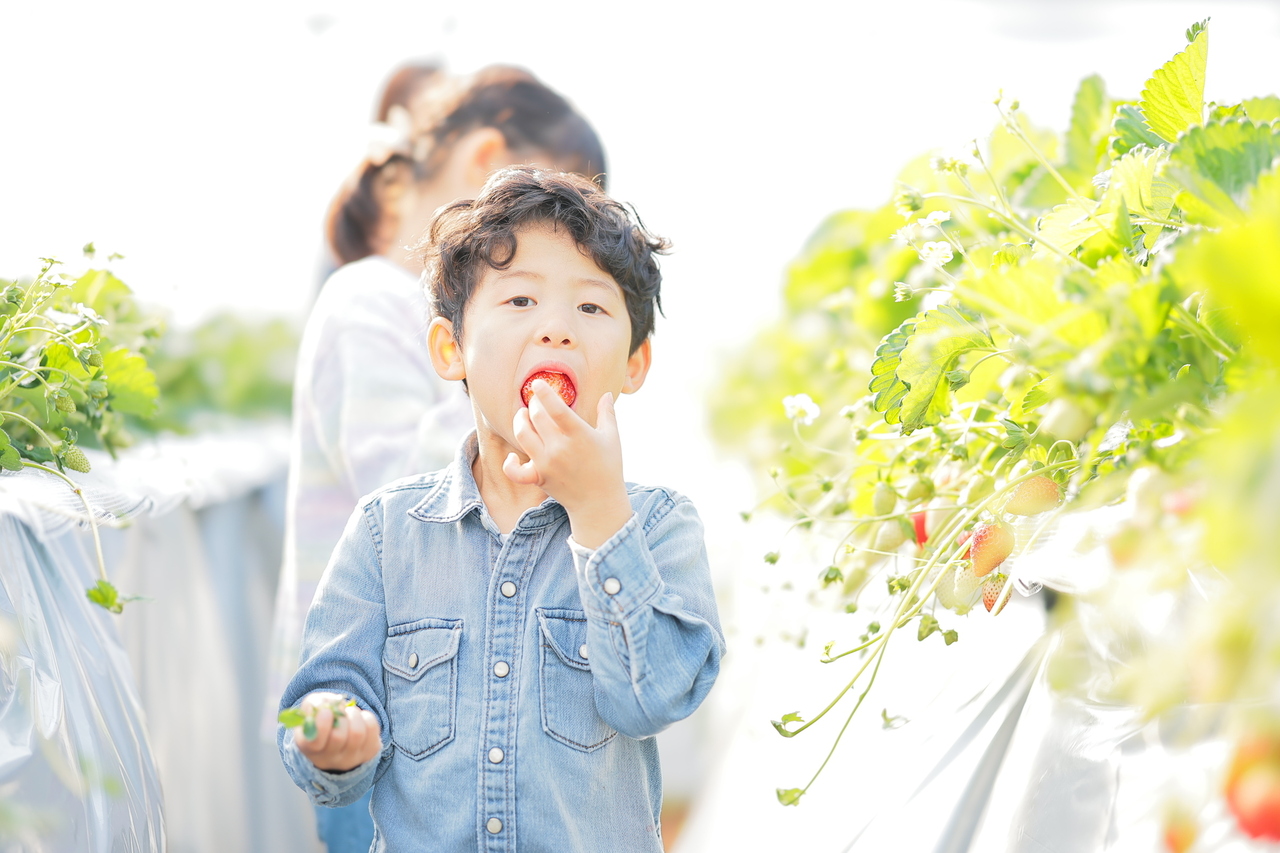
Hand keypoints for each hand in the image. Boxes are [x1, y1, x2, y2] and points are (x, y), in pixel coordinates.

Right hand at [291, 691, 381, 771]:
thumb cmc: (322, 719)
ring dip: (354, 714)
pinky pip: (372, 729)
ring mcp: (351, 759)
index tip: (326, 711)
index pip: (315, 743)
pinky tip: (360, 719)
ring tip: (349, 712)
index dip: (322, 725)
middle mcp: (329, 759)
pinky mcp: (369, 752)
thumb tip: (327, 707)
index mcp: (309, 748)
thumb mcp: (312, 709)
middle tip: (339, 711)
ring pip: (357, 733)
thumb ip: (315, 704)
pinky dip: (366, 716)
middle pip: (338, 737)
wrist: (341, 736)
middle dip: (341, 715)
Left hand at [503, 380, 632, 548]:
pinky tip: (512, 456)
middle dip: (533, 405)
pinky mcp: (538, 477)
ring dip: (519, 421)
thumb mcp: (612, 438)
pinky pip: (515, 470)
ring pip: (522, 434)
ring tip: (523, 416)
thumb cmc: (608, 468)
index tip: (537, 383)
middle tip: (535, 402)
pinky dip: (509, 462)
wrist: (599, 503)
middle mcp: (559, 447)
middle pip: (536, 416)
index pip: (555, 407)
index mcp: (579, 434)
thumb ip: (607, 413)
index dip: (544, 392)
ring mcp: (546, 463)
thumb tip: (607, 394)